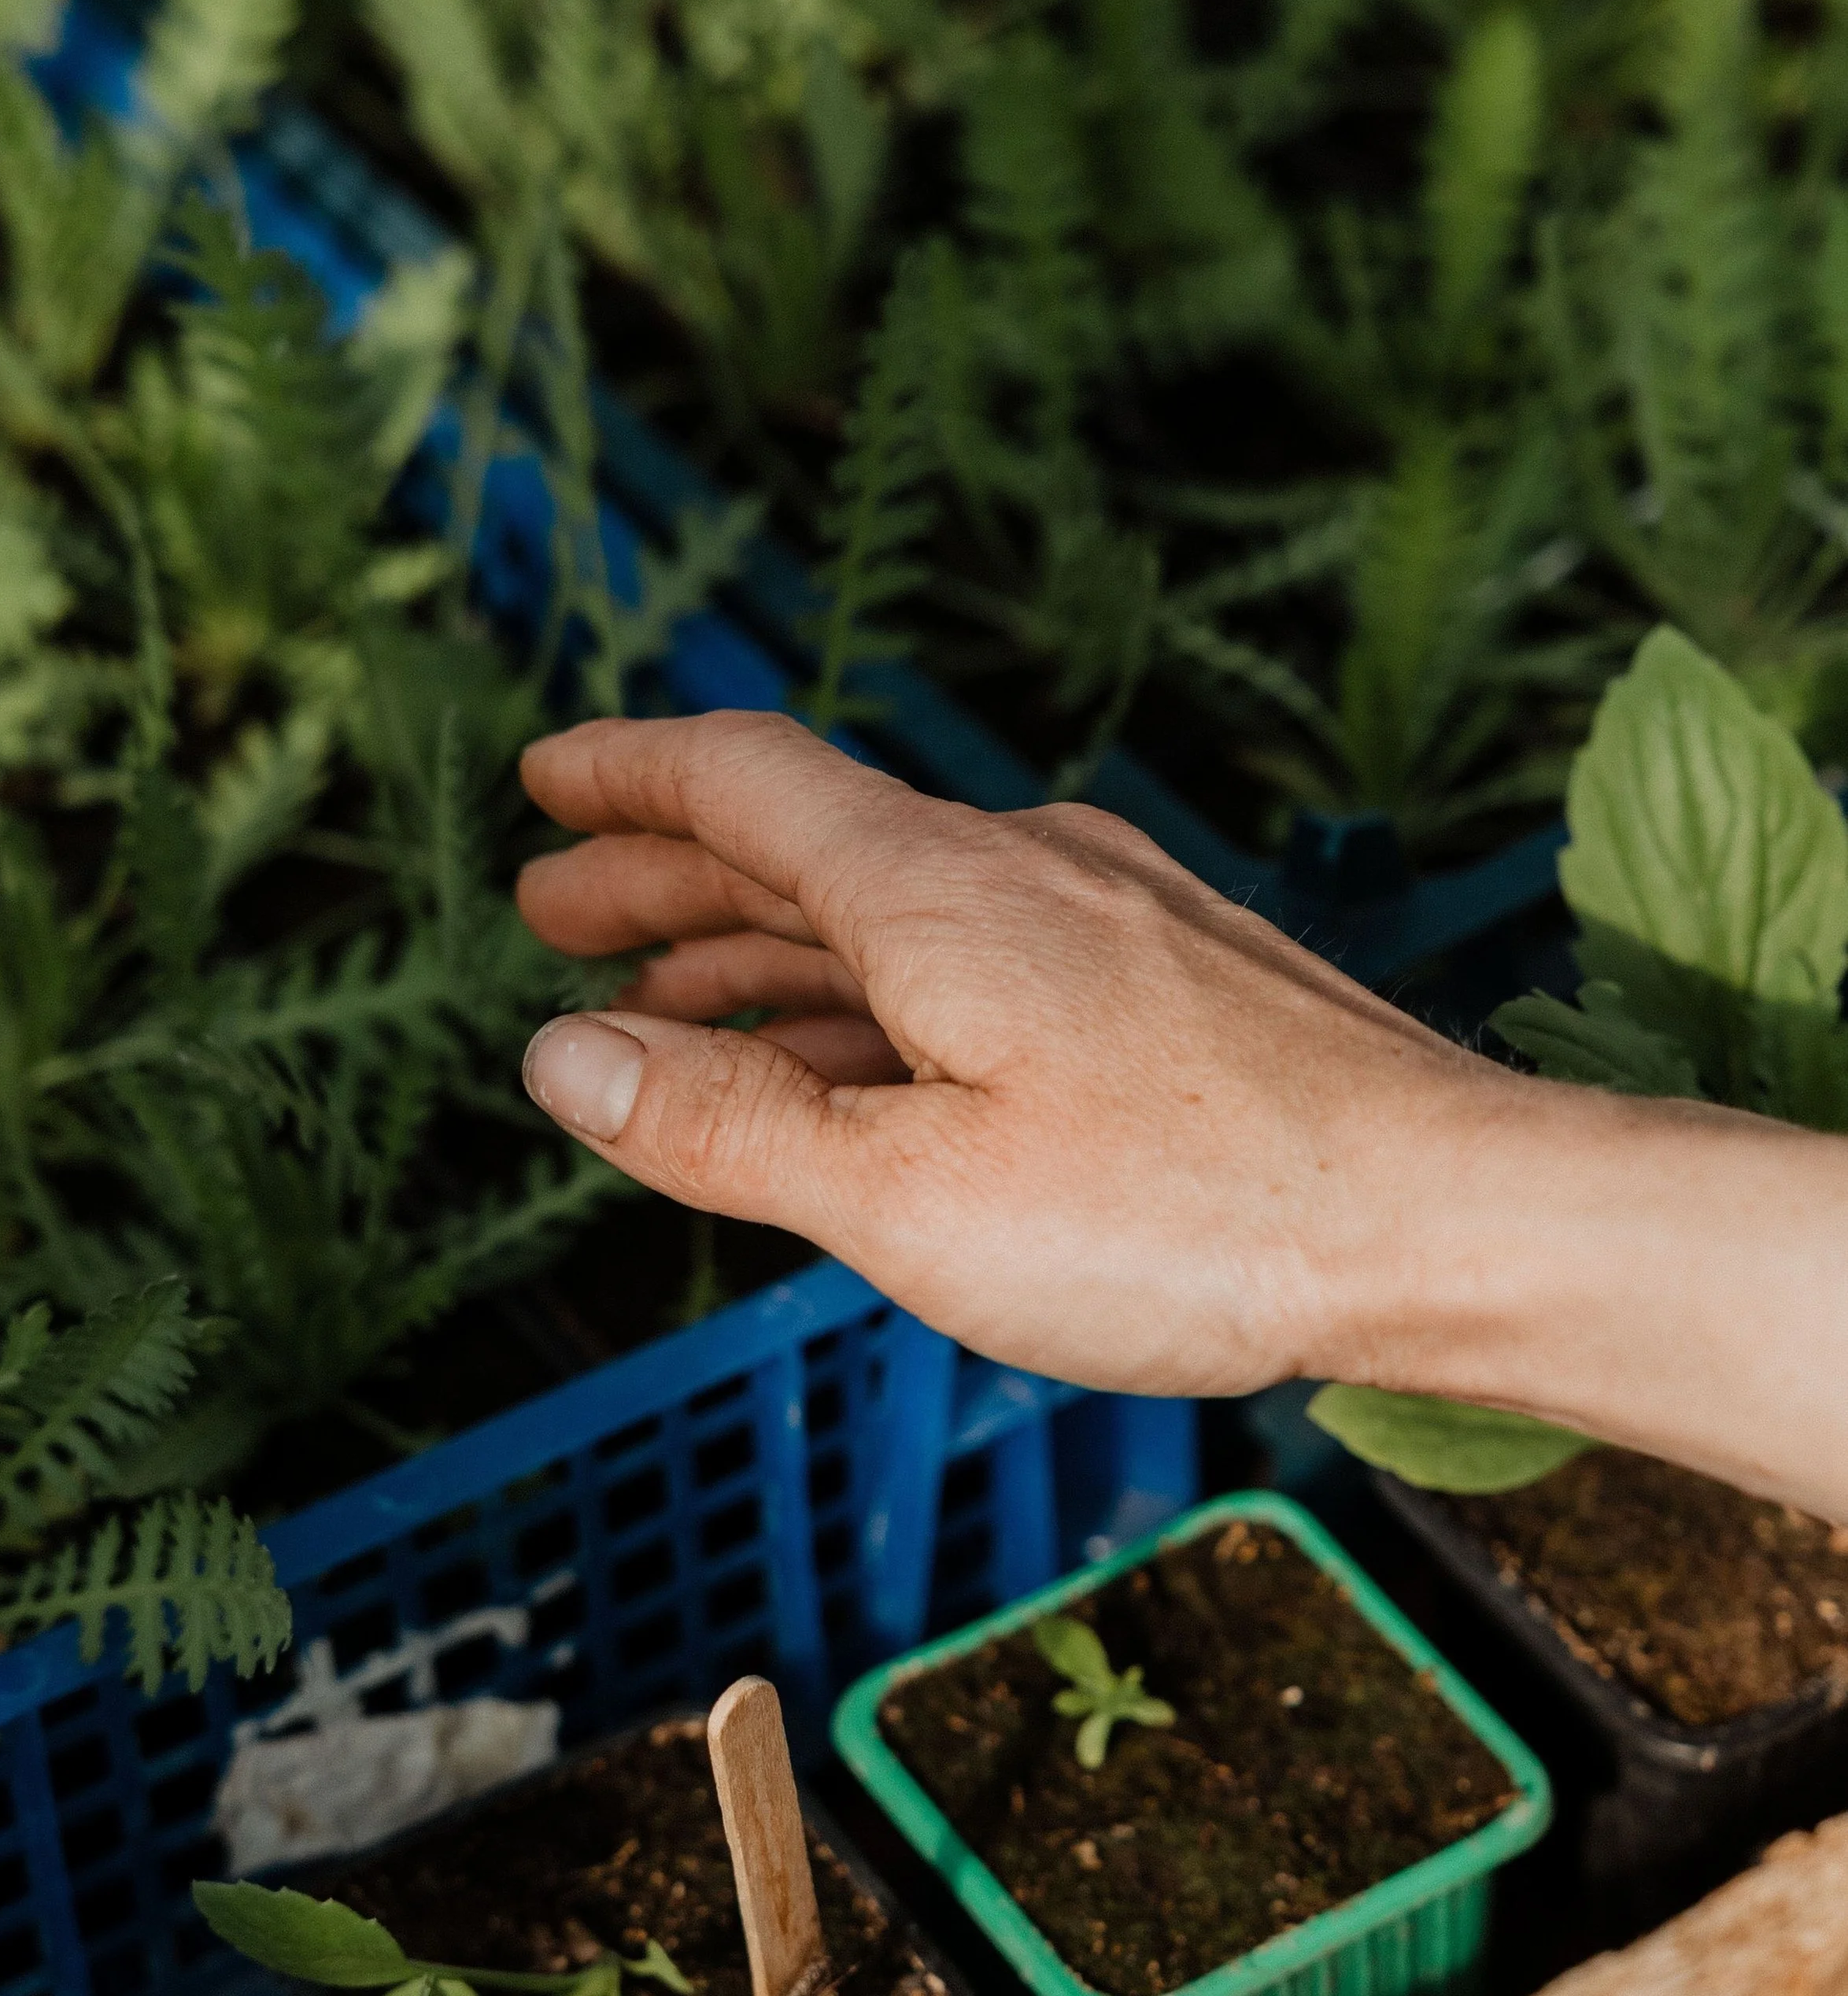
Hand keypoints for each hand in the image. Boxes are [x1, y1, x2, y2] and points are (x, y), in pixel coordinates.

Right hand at [512, 712, 1522, 1400]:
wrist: (1453, 1216)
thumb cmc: (1193, 1217)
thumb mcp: (908, 1199)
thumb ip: (725, 1124)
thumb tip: (560, 1061)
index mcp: (938, 893)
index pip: (740, 780)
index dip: (624, 778)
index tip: (542, 784)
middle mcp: (1023, 870)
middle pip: (807, 840)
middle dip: (668, 876)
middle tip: (559, 914)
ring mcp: (1108, 919)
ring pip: (895, 909)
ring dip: (768, 948)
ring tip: (676, 1005)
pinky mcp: (1172, 983)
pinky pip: (978, 960)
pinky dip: (878, 997)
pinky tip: (858, 1066)